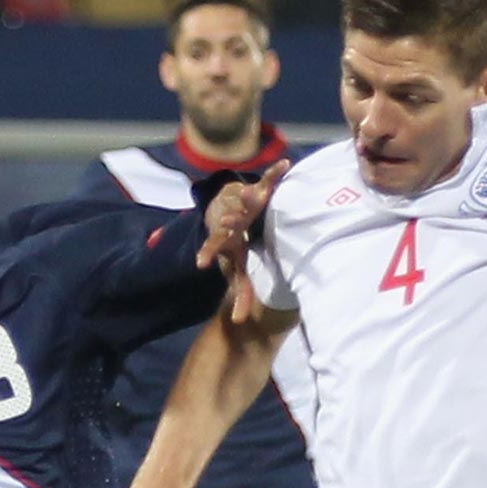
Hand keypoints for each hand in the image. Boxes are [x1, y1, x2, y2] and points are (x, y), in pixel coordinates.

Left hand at [197, 159, 289, 324]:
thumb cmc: (235, 242)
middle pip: (231, 222)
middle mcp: (232, 219)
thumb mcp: (238, 265)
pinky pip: (268, 180)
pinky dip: (275, 173)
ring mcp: (243, 202)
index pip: (216, 248)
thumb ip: (241, 292)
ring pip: (245, 198)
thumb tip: (238, 322)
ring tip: (253, 193)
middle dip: (231, 222)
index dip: (208, 253)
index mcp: (225, 238)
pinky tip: (286, 165)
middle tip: (228, 223)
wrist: (226, 206)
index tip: (200, 264)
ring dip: (248, 196)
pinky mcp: (258, 189)